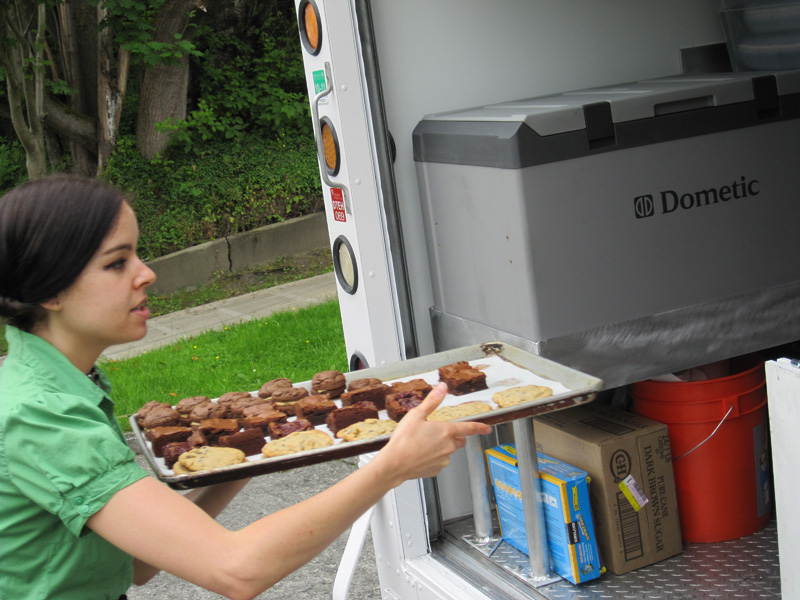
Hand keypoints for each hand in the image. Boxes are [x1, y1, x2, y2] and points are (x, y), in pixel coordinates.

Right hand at [375, 383, 491, 483]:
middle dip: (452, 436)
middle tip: (435, 433)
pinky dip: (432, 458)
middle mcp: (448, 447)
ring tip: (421, 444)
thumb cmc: (404, 440)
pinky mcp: (435, 470)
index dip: (480, 427)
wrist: (394, 464)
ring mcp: (443, 460)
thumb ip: (433, 401)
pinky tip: (419, 454)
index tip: (487, 429)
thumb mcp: (417, 415)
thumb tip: (443, 387)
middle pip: (458, 440)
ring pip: (447, 451)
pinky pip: (438, 462)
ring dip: (440, 447)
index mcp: (446, 431)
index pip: (469, 428)